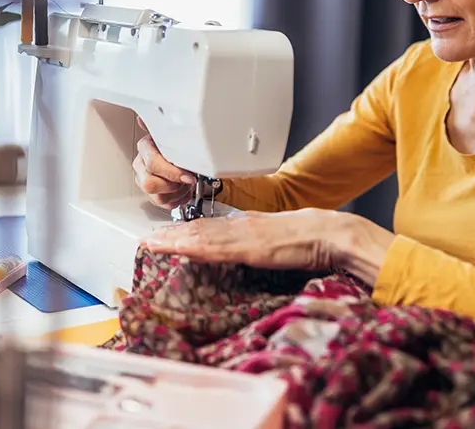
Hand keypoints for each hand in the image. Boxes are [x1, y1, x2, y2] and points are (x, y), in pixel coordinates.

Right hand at [133, 118, 196, 209]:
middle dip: (172, 185)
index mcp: (145, 147)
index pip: (153, 164)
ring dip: (177, 193)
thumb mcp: (176, 135)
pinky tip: (183, 191)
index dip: (173, 173)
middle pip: (149, 184)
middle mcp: (141, 164)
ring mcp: (144, 179)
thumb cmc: (179, 143)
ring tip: (186, 184)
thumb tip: (143, 119)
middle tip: (186, 180)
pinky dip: (177, 200)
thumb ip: (164, 128)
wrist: (182, 153)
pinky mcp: (151, 193)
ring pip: (156, 197)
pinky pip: (162, 204)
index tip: (188, 176)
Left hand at [141, 208, 344, 269]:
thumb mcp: (280, 239)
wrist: (328, 233)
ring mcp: (243, 235)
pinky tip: (177, 249)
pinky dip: (192, 248)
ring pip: (200, 237)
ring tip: (151, 244)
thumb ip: (262, 243)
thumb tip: (253, 251)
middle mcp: (240, 225)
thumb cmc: (311, 238)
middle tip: (146, 240)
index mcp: (248, 224)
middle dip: (170, 235)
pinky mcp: (249, 247)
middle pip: (198, 230)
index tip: (166, 235)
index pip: (209, 227)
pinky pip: (215, 248)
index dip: (185, 231)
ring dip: (173, 241)